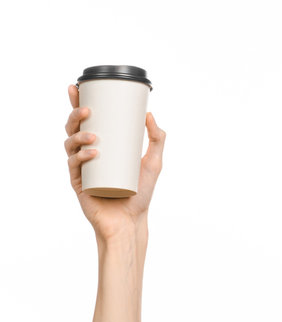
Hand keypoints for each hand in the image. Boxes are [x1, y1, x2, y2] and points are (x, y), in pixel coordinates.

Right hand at [64, 84, 166, 239]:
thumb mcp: (154, 162)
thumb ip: (157, 139)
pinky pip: (74, 166)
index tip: (77, 86)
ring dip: (78, 135)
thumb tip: (150, 114)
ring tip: (94, 135)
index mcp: (100, 145)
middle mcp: (87, 154)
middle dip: (75, 115)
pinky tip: (93, 153)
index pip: (86, 120)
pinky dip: (81, 157)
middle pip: (73, 128)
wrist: (132, 220)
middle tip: (86, 109)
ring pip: (70, 144)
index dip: (77, 102)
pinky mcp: (79, 183)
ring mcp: (81, 168)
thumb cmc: (140, 192)